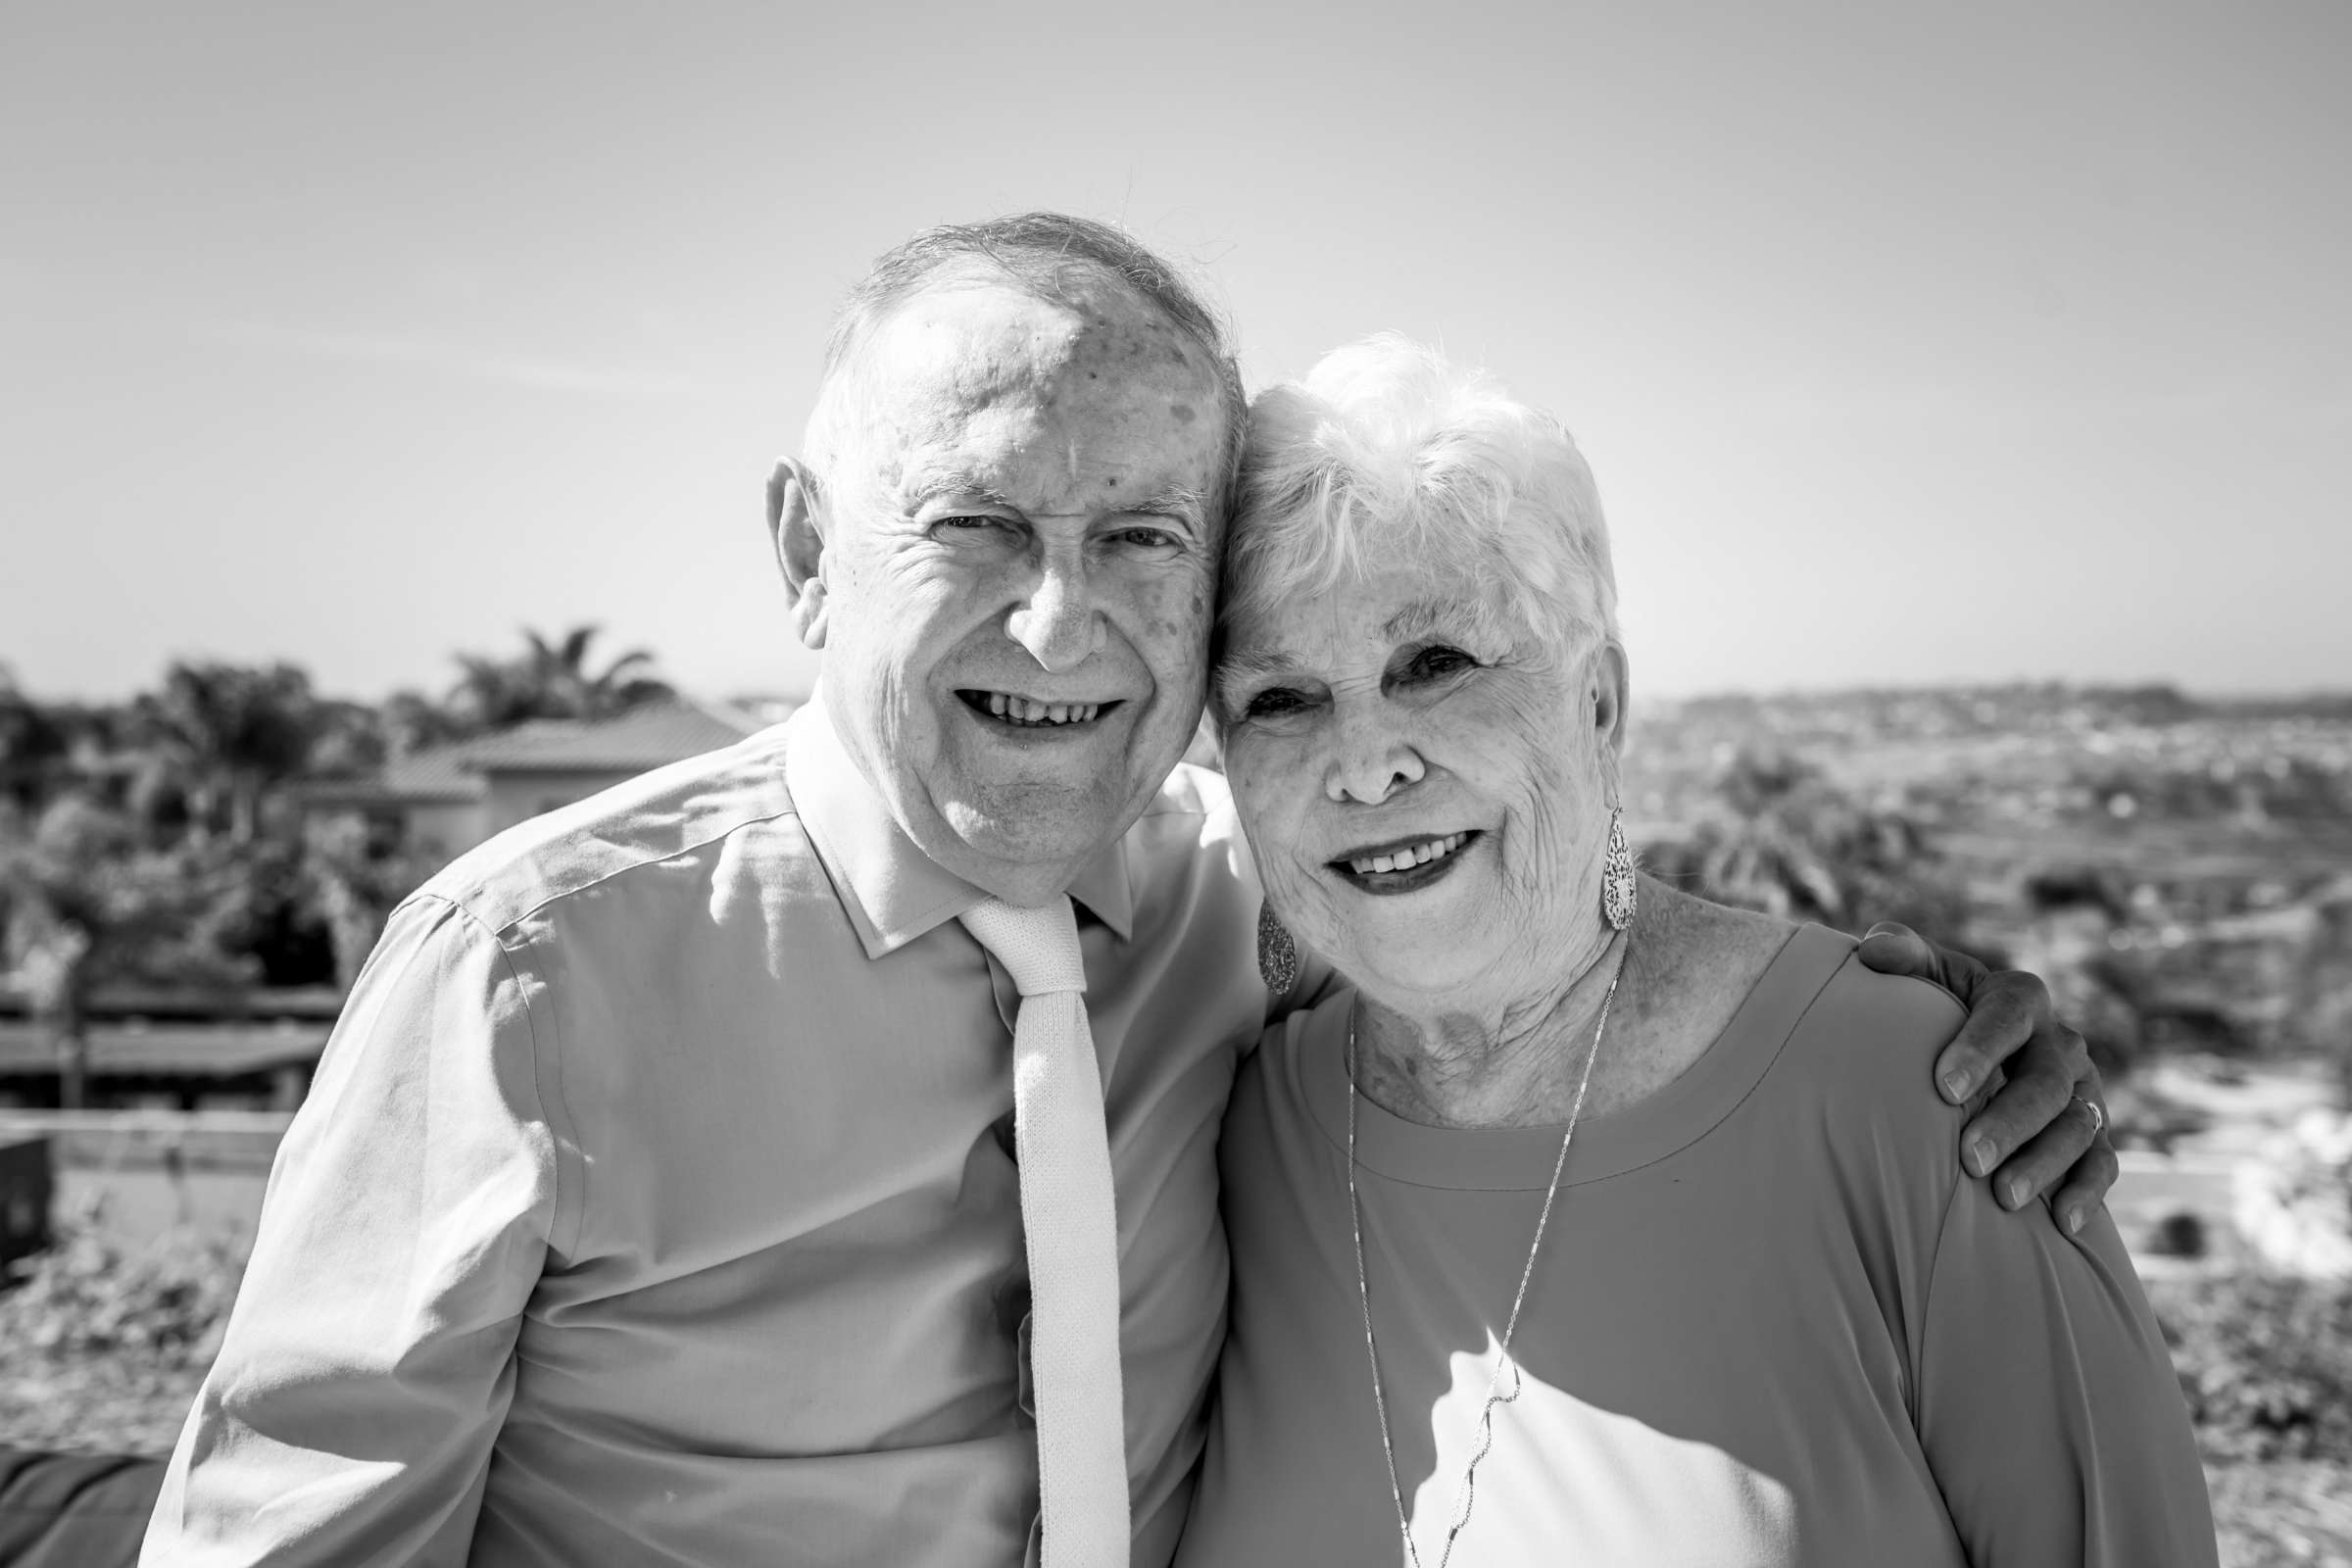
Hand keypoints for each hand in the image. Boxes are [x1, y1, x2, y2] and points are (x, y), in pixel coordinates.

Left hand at [1856, 922, 2115, 1235]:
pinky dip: (2088, 1191)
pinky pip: (2104, 1161)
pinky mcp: (2095, 1131)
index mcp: (2019, 997)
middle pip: (2048, 1080)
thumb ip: (1901, 958)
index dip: (1981, 1049)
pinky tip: (2063, 1223)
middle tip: (1969, 1159)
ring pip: (2079, 1126)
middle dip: (2011, 1121)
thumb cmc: (1934, 1013)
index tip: (1944, 1088)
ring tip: (2004, 1197)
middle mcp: (2060, 1041)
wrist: (1969, 1056)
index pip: (2008, 1015)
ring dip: (2045, 1163)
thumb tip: (1876, 948)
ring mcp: (2083, 1089)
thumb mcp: (1922, 980)